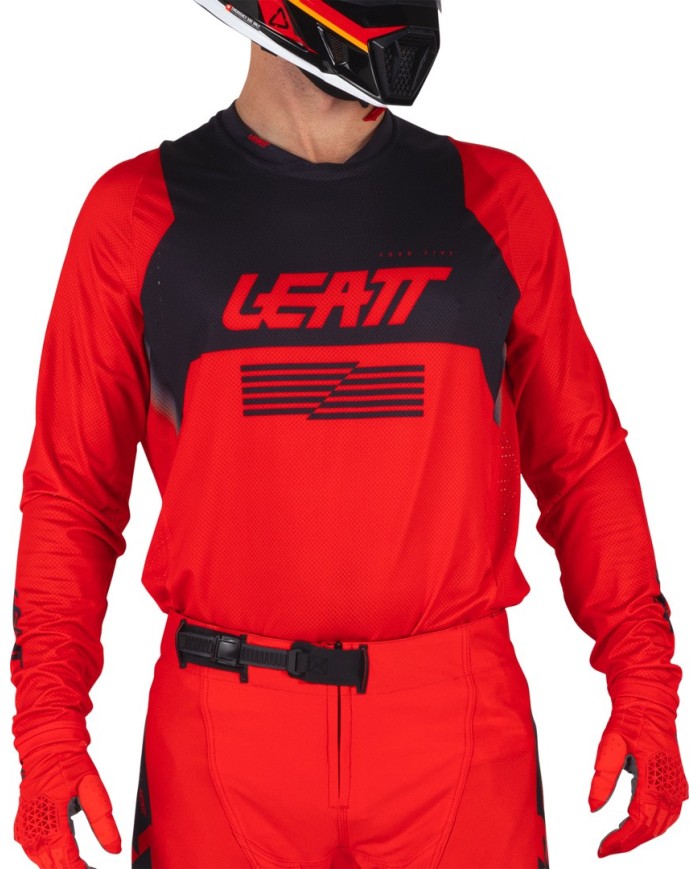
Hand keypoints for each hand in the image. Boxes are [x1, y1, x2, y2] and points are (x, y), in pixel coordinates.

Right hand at [14, 744, 120, 867]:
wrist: (47, 745)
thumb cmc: (68, 762)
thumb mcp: (92, 788)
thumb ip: (103, 821)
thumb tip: (115, 849)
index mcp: (51, 820)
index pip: (66, 860)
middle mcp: (34, 829)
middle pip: (53, 864)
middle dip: (72, 868)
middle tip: (91, 868)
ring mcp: (25, 829)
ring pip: (43, 861)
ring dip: (60, 864)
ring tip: (82, 864)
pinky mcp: (23, 825)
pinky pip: (35, 851)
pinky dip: (49, 855)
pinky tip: (64, 852)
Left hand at [588, 704, 687, 857]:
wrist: (650, 703)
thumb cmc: (630, 720)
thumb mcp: (610, 745)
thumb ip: (603, 778)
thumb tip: (593, 808)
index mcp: (654, 777)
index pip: (639, 821)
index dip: (621, 839)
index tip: (603, 849)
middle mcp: (670, 786)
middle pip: (651, 828)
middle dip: (628, 842)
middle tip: (605, 848)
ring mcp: (677, 786)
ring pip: (662, 824)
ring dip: (641, 836)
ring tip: (617, 840)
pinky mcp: (677, 783)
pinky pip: (668, 814)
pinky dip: (653, 824)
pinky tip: (636, 826)